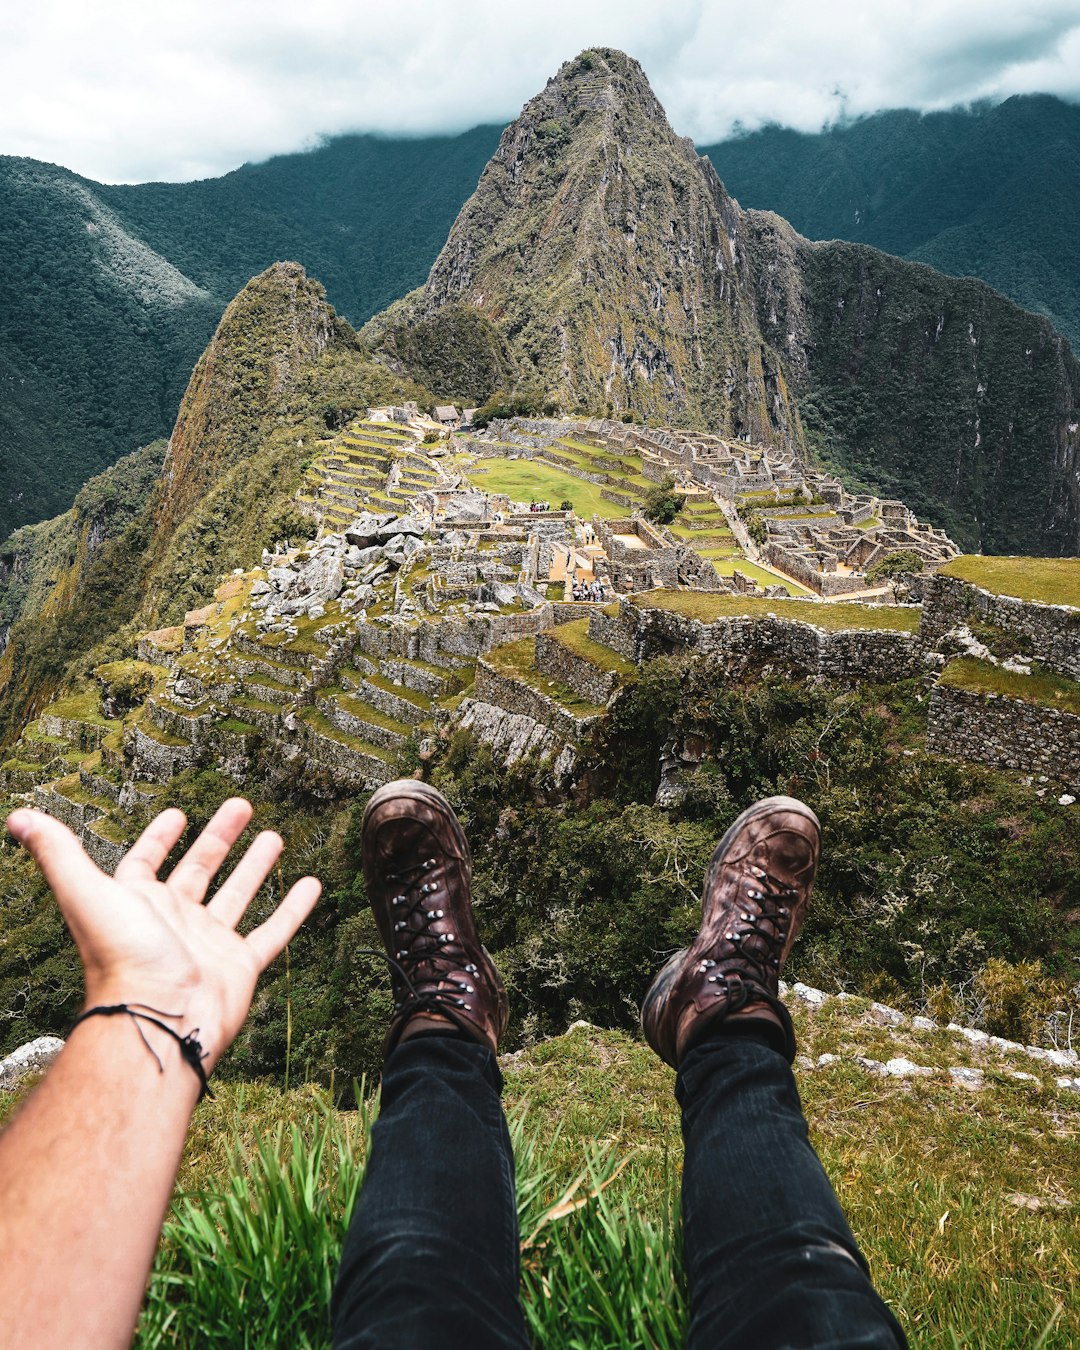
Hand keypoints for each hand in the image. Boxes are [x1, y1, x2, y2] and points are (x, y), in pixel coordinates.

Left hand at [5, 799, 320, 1069]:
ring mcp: (208, 944)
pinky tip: (310, 885)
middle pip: (199, 870)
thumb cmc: (123, 959)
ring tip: (275, 837)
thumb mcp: (87, 893)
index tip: (178, 812)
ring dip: (254, 866)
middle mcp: (172, 922)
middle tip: (241, 806)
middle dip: (218, 838)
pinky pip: (271, 932)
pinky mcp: (239, 966)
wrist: (161, 1019)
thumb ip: (57, 853)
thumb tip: (19, 818)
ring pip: (236, 896)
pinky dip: (291, 910)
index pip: (147, 862)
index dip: (159, 837)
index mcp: (137, 904)